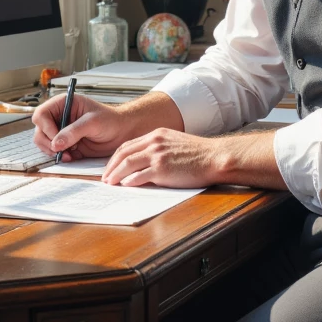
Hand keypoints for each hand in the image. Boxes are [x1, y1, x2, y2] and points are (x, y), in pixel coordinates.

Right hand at [31, 89, 183, 160]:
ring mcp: (61, 131)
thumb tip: (56, 143)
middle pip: (39, 130)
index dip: (46, 128)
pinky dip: (59, 156)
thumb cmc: (111, 120)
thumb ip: (73, 131)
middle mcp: (60, 117)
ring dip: (53, 151)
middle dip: (48, 142)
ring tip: (69, 153)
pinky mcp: (66, 144)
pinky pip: (54, 152)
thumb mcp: (93, 122)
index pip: (42, 114)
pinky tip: (72, 156)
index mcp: (63, 104)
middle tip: (61, 150)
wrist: (123, 133)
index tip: (58, 138)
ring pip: (43, 142)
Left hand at [102, 124, 285, 190]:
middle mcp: (154, 142)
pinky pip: (139, 176)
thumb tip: (146, 162)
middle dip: (111, 166)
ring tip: (110, 183)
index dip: (116, 157)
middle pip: (123, 153)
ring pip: (127, 164)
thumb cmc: (200, 153)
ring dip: (115, 174)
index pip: (128, 145)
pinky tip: (124, 186)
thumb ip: (159, 148)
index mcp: (157, 134)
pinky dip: (129, 181)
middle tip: (105, 177)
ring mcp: (157, 155)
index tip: (111, 166)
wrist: (215, 157)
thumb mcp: (176, 143)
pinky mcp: (162, 169)